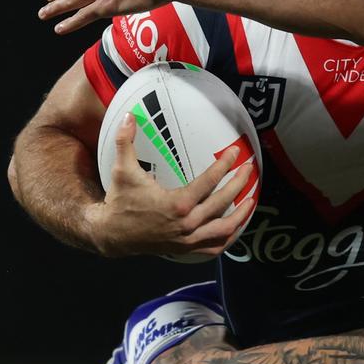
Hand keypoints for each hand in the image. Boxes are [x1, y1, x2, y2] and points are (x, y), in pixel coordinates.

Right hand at [88, 114, 254, 257]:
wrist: (111, 234)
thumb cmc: (120, 201)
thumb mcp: (121, 170)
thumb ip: (126, 141)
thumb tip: (128, 115)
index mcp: (176, 204)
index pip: (209, 182)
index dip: (225, 165)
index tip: (236, 153)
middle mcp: (187, 224)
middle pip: (223, 202)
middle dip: (239, 184)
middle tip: (249, 169)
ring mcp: (188, 239)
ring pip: (225, 228)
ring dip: (241, 213)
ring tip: (252, 198)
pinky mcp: (186, 249)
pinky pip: (215, 246)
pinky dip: (229, 236)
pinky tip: (236, 225)